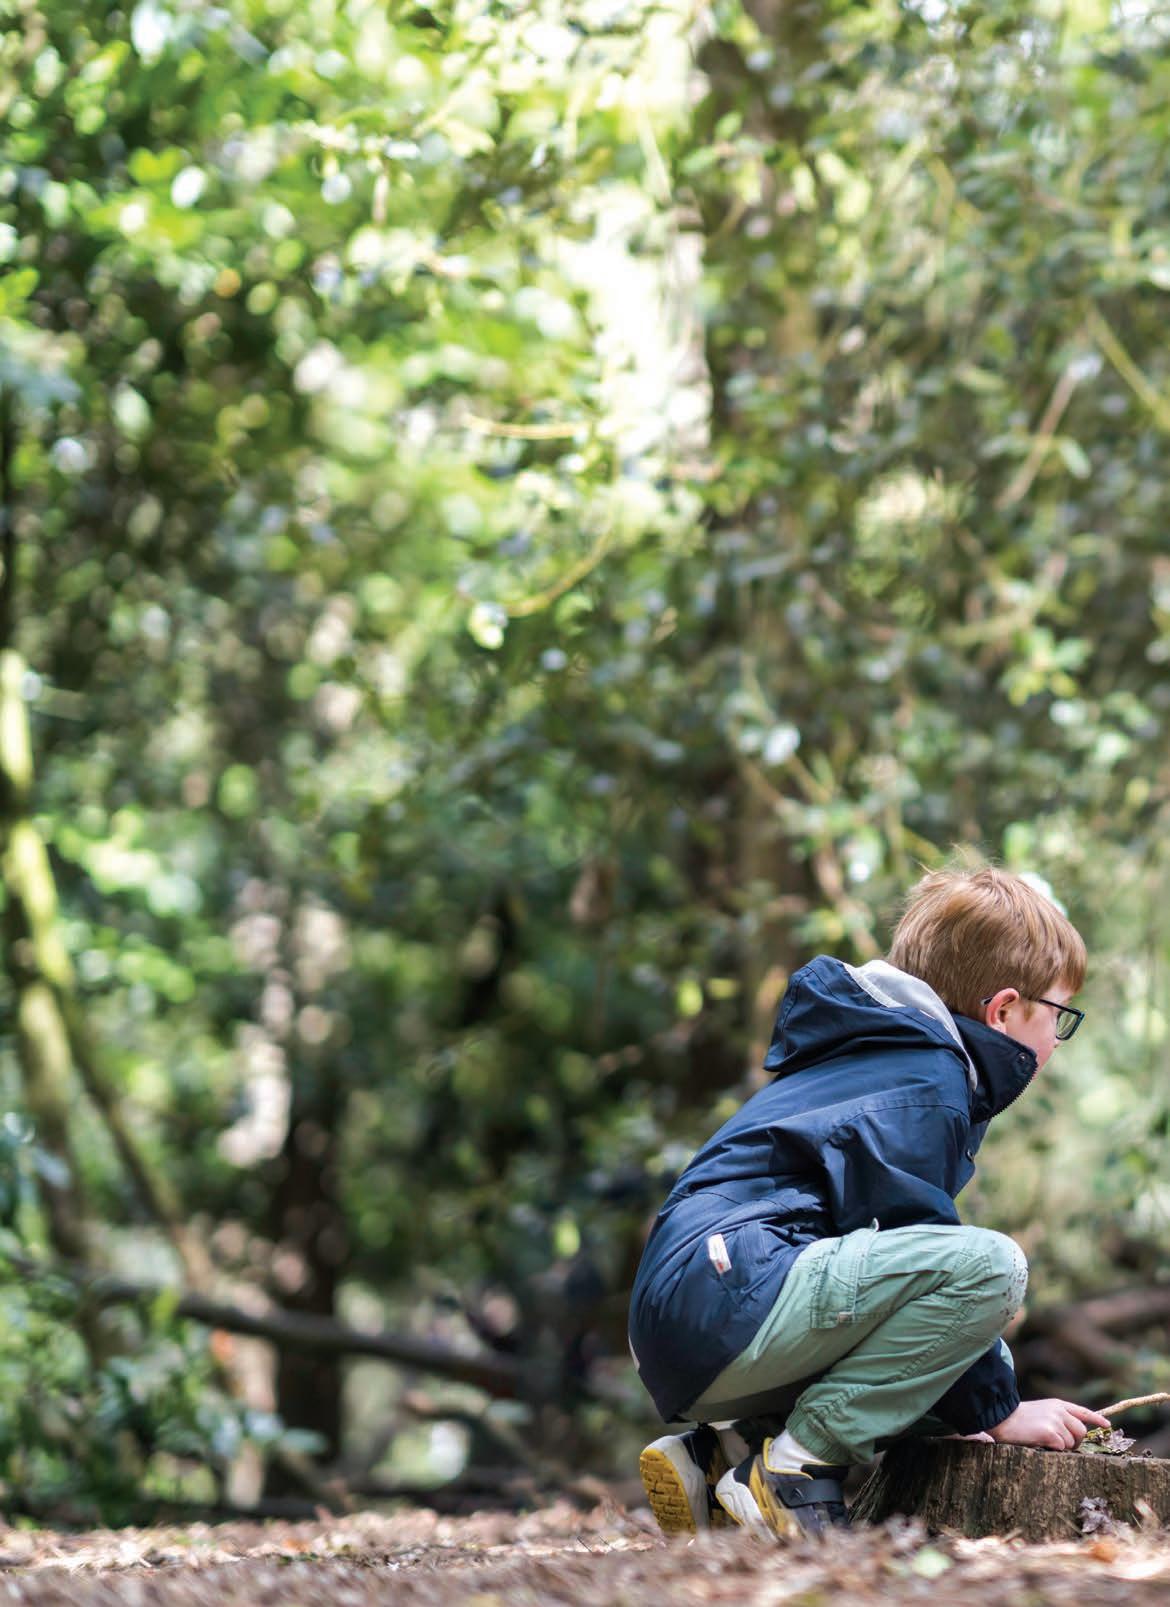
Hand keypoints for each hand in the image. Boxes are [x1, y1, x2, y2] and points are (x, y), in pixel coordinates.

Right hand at [989, 1398, 1111, 1450]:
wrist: (1002, 1418)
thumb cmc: (1020, 1419)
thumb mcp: (1042, 1411)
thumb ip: (1059, 1418)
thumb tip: (1074, 1434)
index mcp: (1058, 1404)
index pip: (1083, 1412)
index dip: (1097, 1419)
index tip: (1107, 1426)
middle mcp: (1059, 1411)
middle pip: (1080, 1431)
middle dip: (1074, 1441)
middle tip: (1059, 1444)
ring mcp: (1055, 1421)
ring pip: (1071, 1442)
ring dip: (1061, 1447)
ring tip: (1044, 1441)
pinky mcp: (1050, 1433)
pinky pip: (1061, 1448)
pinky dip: (1053, 1450)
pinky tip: (1040, 1443)